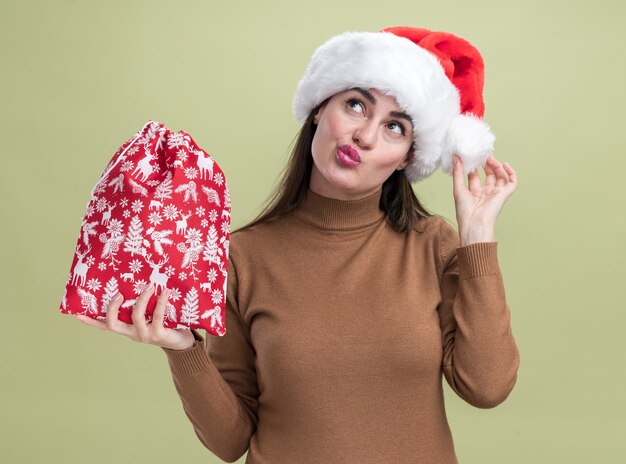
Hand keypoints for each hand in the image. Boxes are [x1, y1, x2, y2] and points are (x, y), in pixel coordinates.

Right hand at [74, 283, 196, 350]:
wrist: (182, 342)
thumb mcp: (149, 315)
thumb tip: (139, 279)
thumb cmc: (164, 323)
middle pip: (113, 324)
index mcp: (127, 329)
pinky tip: (165, 292)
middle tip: (119, 294)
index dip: (90, 321)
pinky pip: (158, 316)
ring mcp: (145, 335)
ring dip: (142, 299)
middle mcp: (132, 333)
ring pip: (137, 316)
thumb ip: (141, 304)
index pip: (104, 326)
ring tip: (149, 285)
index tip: (75, 313)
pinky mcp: (158, 334)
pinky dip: (161, 302)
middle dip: (112, 309)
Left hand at [452, 155, 517, 245]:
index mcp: (474, 193)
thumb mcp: (458, 189)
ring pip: (500, 176)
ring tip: (490, 159)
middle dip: (486, 165)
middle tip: (482, 156)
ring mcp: (495, 194)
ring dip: (496, 166)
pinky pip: (512, 182)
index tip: (470, 158)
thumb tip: (455, 158)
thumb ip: (458, 173)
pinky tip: (505, 165)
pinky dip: (511, 173)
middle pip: (488, 175)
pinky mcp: (504, 195)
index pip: (474, 177)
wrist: (474, 223)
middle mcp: (485, 193)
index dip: (473, 167)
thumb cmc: (465, 211)